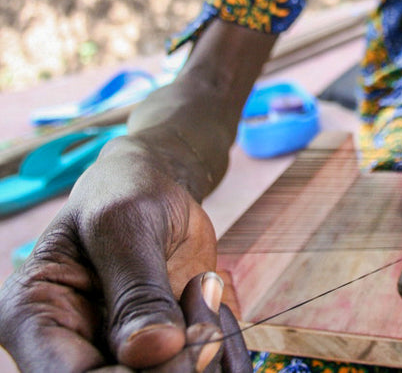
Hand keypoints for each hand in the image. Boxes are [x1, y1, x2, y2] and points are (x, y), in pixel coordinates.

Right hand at [0, 140, 250, 371]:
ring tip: (204, 288)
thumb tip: (152, 351)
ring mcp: (118, 356)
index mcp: (34, 315)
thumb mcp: (124, 224)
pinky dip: (220, 347)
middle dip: (173, 364)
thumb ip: (137, 288)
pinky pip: (201, 368)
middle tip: (202, 312)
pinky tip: (213, 301)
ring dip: (202, 353)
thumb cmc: (125, 195)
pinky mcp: (159, 354)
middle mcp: (69, 350)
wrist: (153, 192)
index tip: (170, 344)